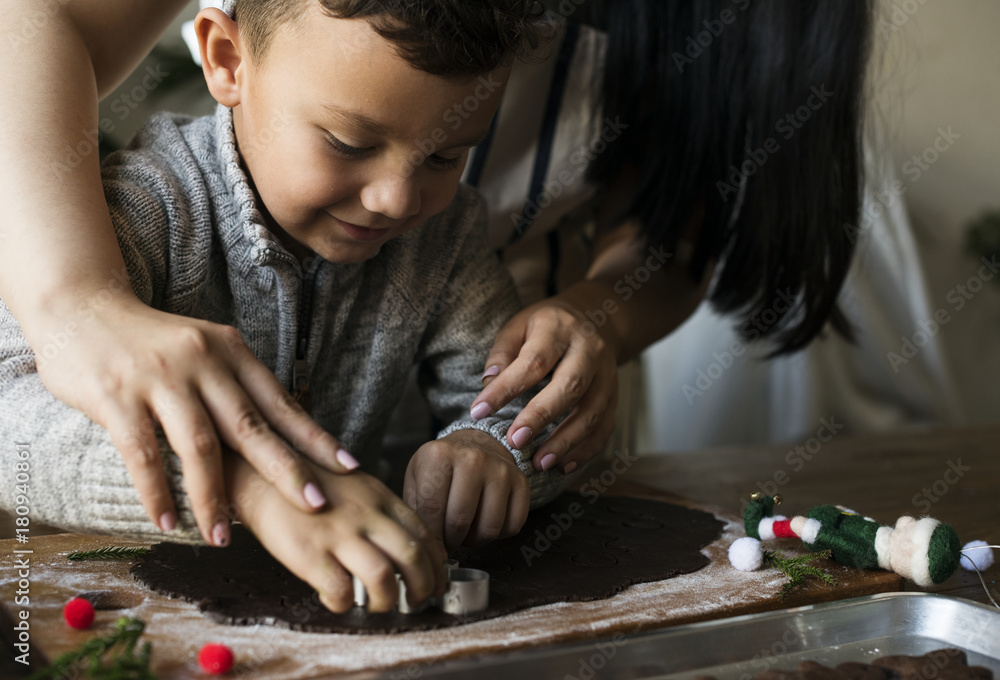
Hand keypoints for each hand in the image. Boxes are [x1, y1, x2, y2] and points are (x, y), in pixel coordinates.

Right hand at [32, 297, 357, 546]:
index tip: (348, 467)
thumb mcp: (204, 350)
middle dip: (286, 470)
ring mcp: (160, 378)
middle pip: (252, 426)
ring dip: (213, 499)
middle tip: (315, 506)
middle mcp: (203, 361)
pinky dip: (157, 493)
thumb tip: (278, 435)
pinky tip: (168, 522)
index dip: (315, 437)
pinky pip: (143, 454)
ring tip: (222, 538)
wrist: (80, 307)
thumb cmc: (149, 341)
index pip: (281, 402)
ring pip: (199, 446)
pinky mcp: (117, 396)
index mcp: (232, 352)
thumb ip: (234, 387)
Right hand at [230, 457, 446, 612]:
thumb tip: (413, 545)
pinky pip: (341, 591)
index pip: (423, 533)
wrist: (259, 474)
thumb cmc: (309, 485)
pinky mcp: (310, 554)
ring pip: (383, 578)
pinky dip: (345, 604)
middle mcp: (365, 514)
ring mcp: (338, 534)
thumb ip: (383, 511)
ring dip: (387, 600)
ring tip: (380, 605)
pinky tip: (339, 600)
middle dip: (424, 586)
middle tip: (419, 600)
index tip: (437, 579)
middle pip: (412, 557)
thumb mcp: (356, 487)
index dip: (436, 563)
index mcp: (379, 497)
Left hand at [403, 430, 529, 550]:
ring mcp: (500, 469)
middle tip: (448, 541)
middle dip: (451, 541)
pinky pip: (512, 526)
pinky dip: (498, 534)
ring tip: (466, 529)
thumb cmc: (443, 467)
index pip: (432, 509)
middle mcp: (473, 459)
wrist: (475, 444)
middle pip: (460, 521)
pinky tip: (485, 520)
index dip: (431, 538)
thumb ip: (417, 511)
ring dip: (475, 540)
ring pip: (489, 528)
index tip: (433, 551)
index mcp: (439, 455)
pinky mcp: (521, 482)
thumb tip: (432, 551)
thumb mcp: (417, 478)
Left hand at [470, 286, 617, 473]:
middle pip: (570, 386)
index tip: (479, 411)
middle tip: (515, 441)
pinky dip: (586, 450)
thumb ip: (503, 352)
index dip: (506, 388)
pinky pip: (605, 427)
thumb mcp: (519, 326)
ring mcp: (607, 375)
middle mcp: (589, 351)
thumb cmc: (546, 328)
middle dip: (541, 417)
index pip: (533, 361)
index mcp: (559, 329)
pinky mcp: (615, 397)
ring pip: (592, 412)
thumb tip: (488, 383)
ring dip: (565, 442)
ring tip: (538, 462)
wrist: (596, 321)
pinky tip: (563, 465)